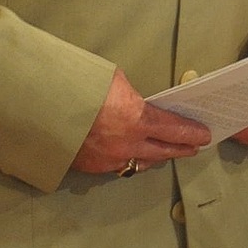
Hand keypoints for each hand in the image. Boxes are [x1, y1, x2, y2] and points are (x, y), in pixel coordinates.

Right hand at [70, 69, 212, 175]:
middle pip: (164, 151)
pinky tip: (135, 156)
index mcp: (136, 118)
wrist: (42, 110)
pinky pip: (119, 166)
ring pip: (142, 162)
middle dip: (182, 149)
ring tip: (168, 153)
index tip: (204, 135)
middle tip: (195, 147)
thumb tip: (137, 102)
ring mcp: (110, 158)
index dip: (191, 132)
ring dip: (158, 157)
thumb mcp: (114, 81)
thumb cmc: (79, 87)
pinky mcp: (93, 167)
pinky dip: (130, 160)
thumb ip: (131, 95)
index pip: (174, 129)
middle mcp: (127, 143)